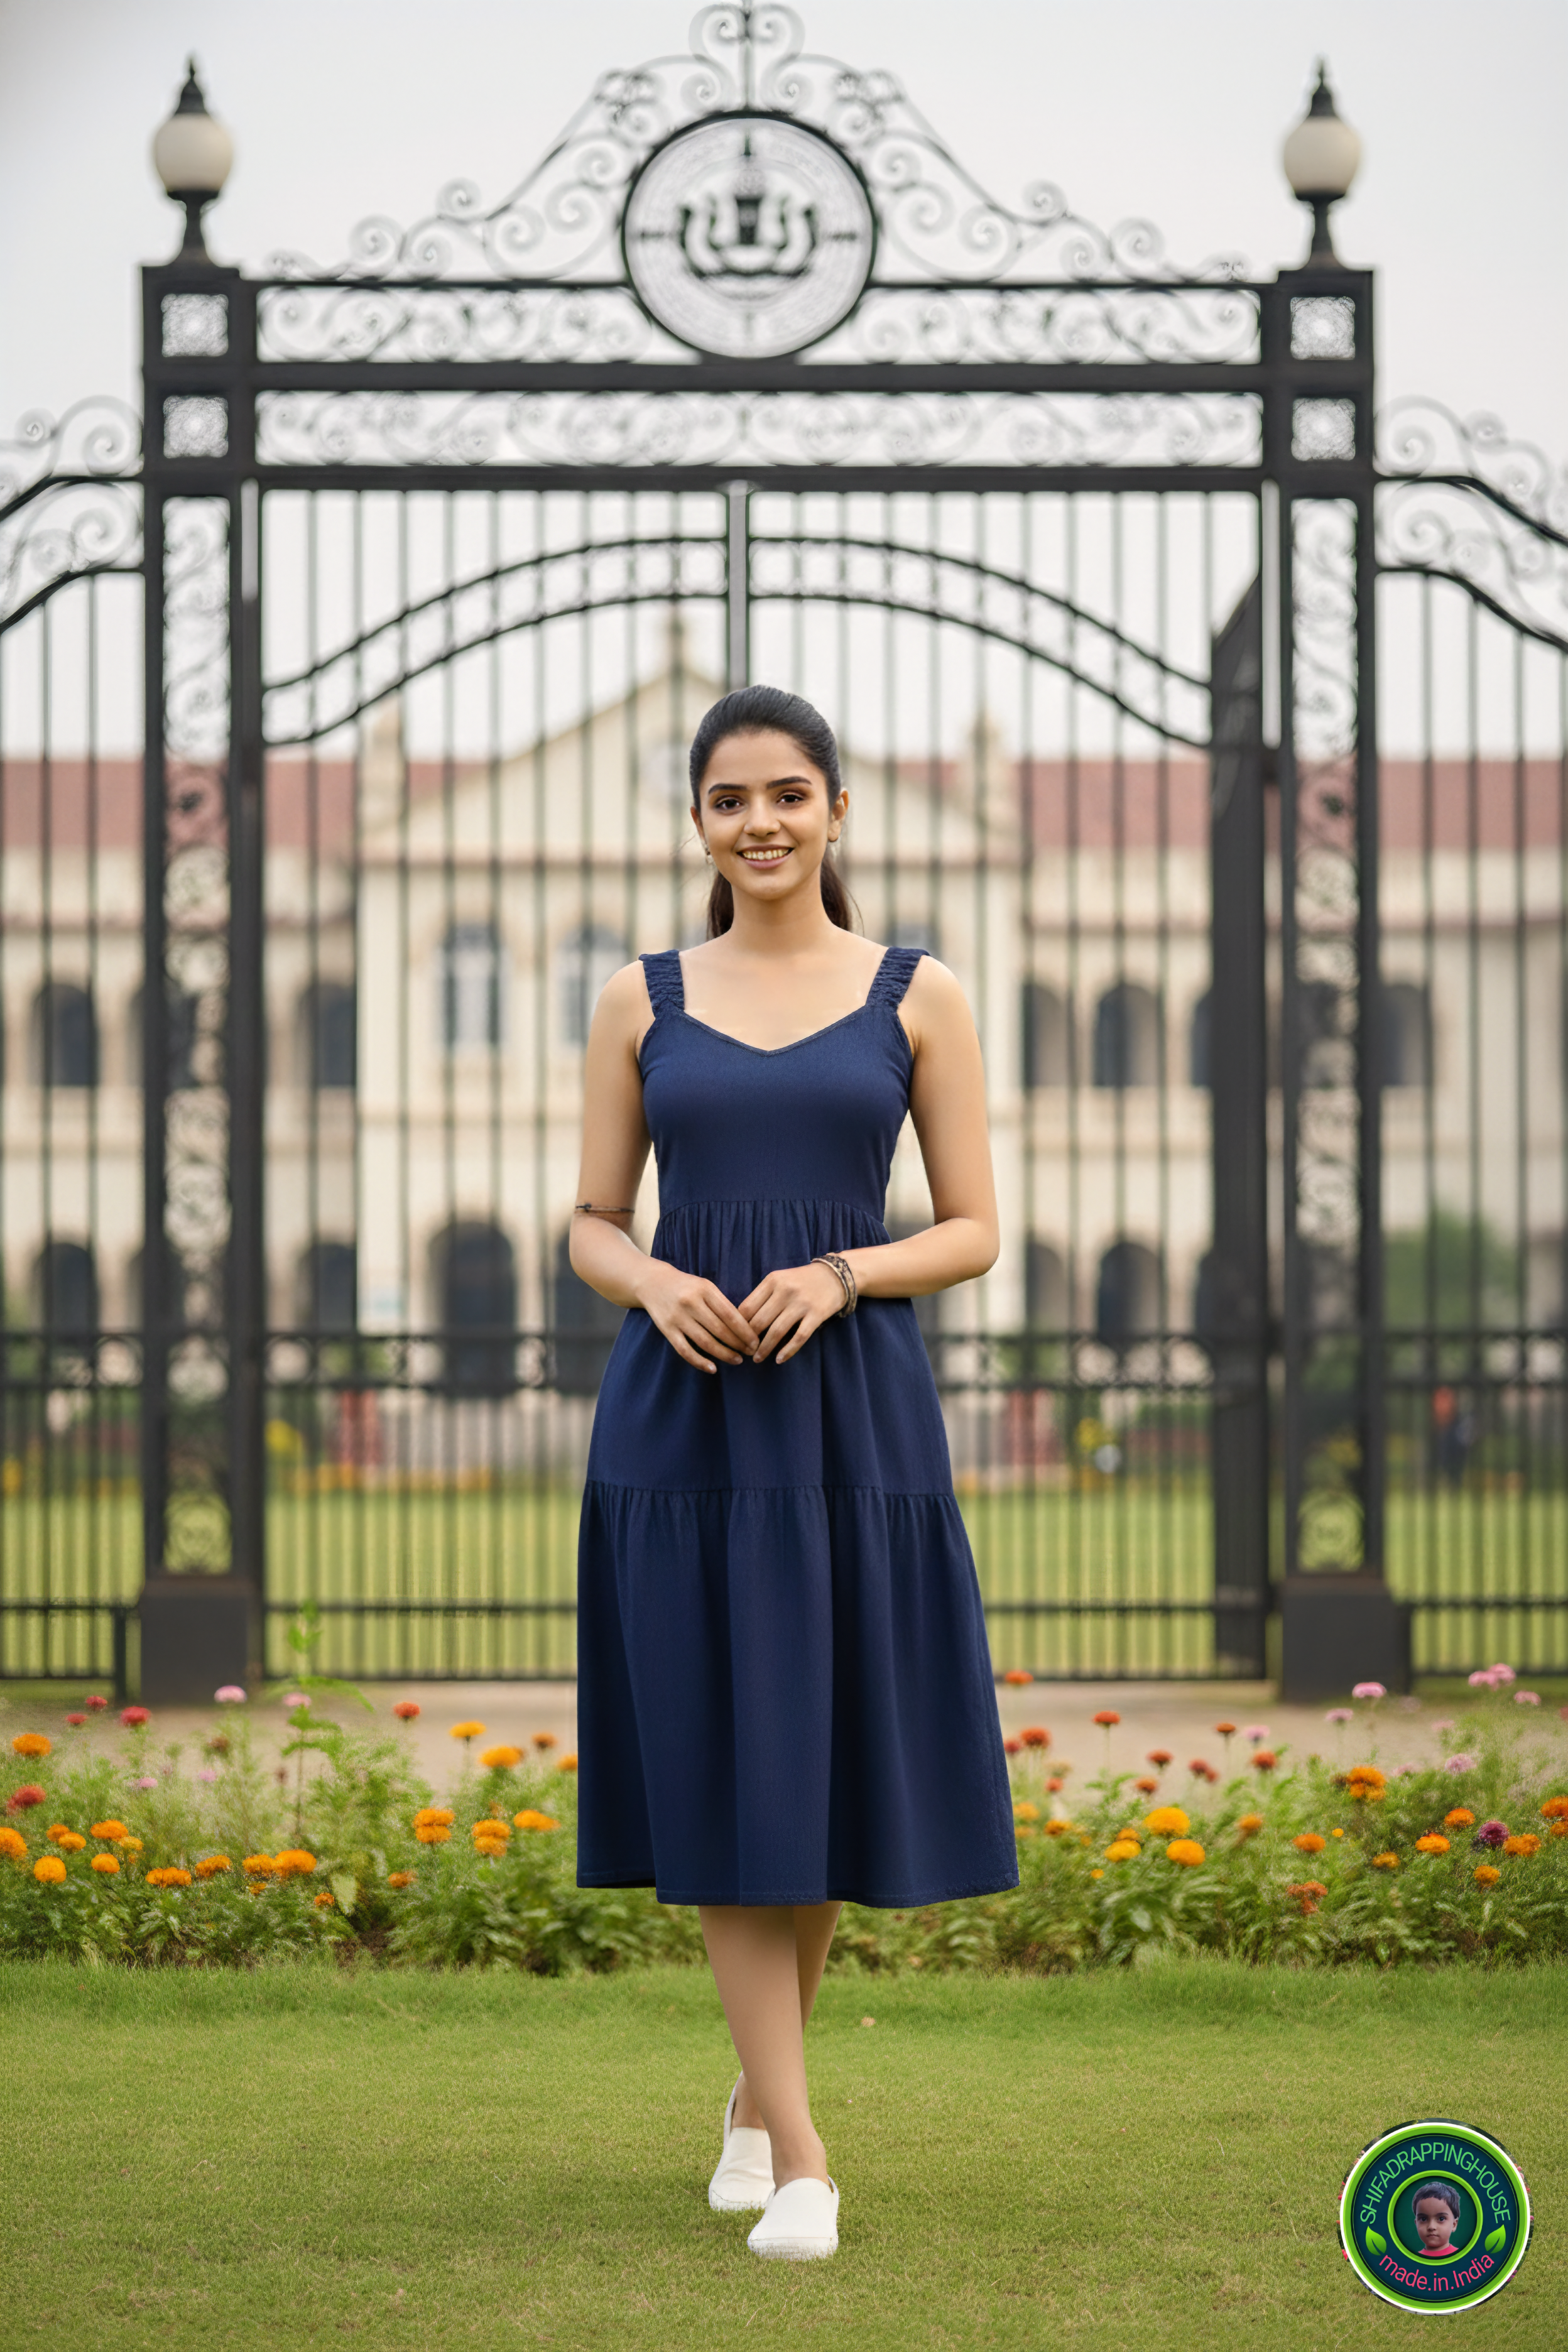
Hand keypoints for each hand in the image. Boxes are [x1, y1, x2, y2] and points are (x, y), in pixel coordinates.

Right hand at [634, 1259, 756, 1373]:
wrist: (652, 1282)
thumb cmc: (686, 1286)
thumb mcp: (705, 1286)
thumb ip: (721, 1303)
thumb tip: (744, 1328)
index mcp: (705, 1289)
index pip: (730, 1315)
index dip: (745, 1331)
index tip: (755, 1342)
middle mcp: (691, 1302)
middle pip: (720, 1330)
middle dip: (738, 1344)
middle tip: (750, 1353)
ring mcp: (678, 1317)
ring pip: (705, 1342)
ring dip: (724, 1354)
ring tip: (737, 1360)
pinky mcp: (667, 1329)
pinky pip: (685, 1350)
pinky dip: (699, 1362)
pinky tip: (712, 1368)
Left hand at [738, 1262, 845, 1365]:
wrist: (835, 1275)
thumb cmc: (801, 1280)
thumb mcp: (779, 1280)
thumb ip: (762, 1296)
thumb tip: (742, 1322)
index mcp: (772, 1280)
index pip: (747, 1307)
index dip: (738, 1326)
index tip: (736, 1338)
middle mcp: (785, 1290)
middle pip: (759, 1321)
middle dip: (749, 1341)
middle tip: (745, 1351)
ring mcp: (802, 1303)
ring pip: (777, 1331)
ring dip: (765, 1349)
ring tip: (757, 1359)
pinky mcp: (817, 1314)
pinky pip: (799, 1337)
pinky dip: (788, 1351)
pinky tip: (780, 1359)